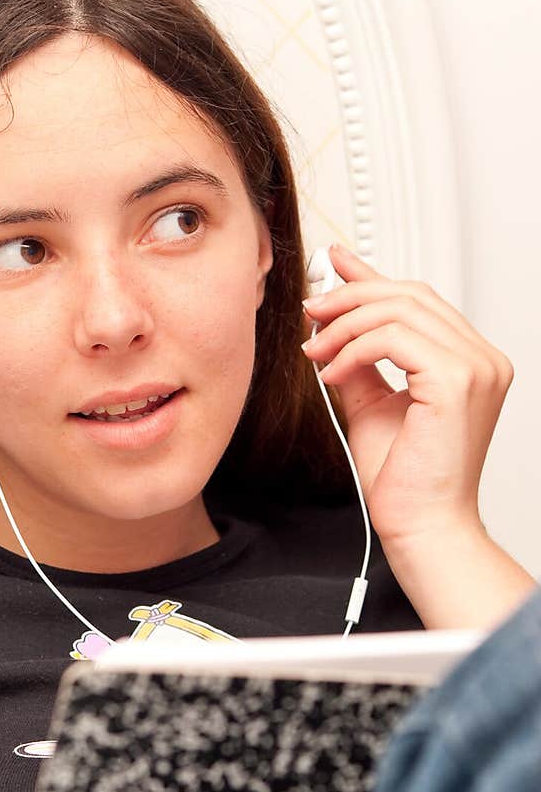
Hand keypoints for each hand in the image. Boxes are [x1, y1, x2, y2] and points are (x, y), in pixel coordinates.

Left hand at [301, 245, 513, 549]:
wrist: (420, 525)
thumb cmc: (404, 480)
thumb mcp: (371, 405)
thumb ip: (359, 363)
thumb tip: (331, 327)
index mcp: (469, 361)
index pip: (420, 301)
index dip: (372, 277)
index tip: (333, 266)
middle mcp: (481, 359)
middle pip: (410, 295)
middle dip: (351, 297)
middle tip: (310, 311)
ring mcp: (475, 367)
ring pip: (400, 310)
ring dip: (345, 325)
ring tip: (315, 351)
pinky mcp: (456, 382)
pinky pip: (394, 339)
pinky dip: (354, 349)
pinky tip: (332, 371)